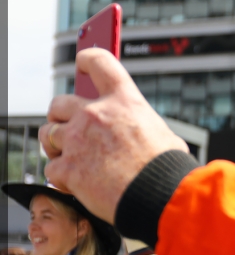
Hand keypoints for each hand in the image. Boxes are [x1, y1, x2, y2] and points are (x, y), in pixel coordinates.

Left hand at [41, 48, 188, 223]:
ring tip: (71, 157)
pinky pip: (52, 167)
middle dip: (61, 115)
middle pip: (59, 103)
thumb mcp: (161, 133)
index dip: (87, 59)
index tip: (82, 63)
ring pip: (48, 134)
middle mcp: (96, 114)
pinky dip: (62, 175)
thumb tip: (140, 133)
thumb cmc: (165, 168)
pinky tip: (77, 181)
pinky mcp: (67, 167)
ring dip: (57, 145)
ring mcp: (78, 140)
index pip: (99, 62)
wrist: (158, 195)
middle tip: (70, 126)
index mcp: (124, 101)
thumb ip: (140, 125)